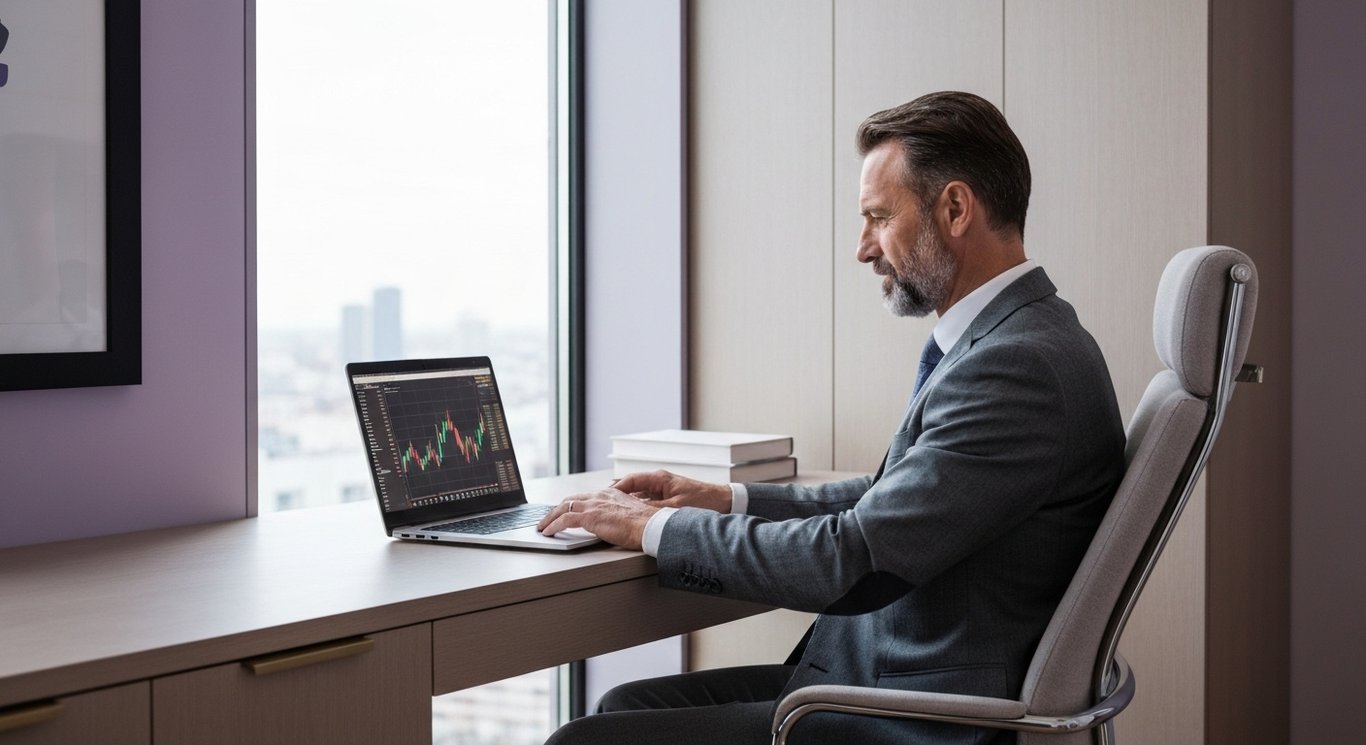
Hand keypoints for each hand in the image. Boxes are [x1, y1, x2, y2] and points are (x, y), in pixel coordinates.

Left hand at [537, 488, 659, 549]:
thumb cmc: (646, 525)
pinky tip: (548, 533)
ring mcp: (594, 505)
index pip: (585, 497)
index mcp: (610, 494)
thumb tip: (612, 525)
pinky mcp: (589, 516)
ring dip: (550, 518)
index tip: (565, 510)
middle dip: (557, 509)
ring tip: (543, 526)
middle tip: (548, 518)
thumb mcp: (630, 516)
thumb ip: (618, 516)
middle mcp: (600, 495)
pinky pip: (564, 520)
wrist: (651, 526)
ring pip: (563, 507)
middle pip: (571, 499)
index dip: (572, 504)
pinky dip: (553, 526)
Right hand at [612, 470, 732, 512]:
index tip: (604, 497)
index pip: (630, 480)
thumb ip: (653, 510)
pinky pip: (647, 503)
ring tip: (615, 514)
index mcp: (659, 479)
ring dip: (628, 505)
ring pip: (639, 497)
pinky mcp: (668, 499)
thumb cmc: (703, 501)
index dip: (616, 489)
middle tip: (604, 507)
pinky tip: (633, 520)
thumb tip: (634, 514)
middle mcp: (659, 482)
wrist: (723, 502)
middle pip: (632, 488)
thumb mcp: (675, 508)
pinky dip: (639, 510)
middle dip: (618, 497)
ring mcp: (663, 491)